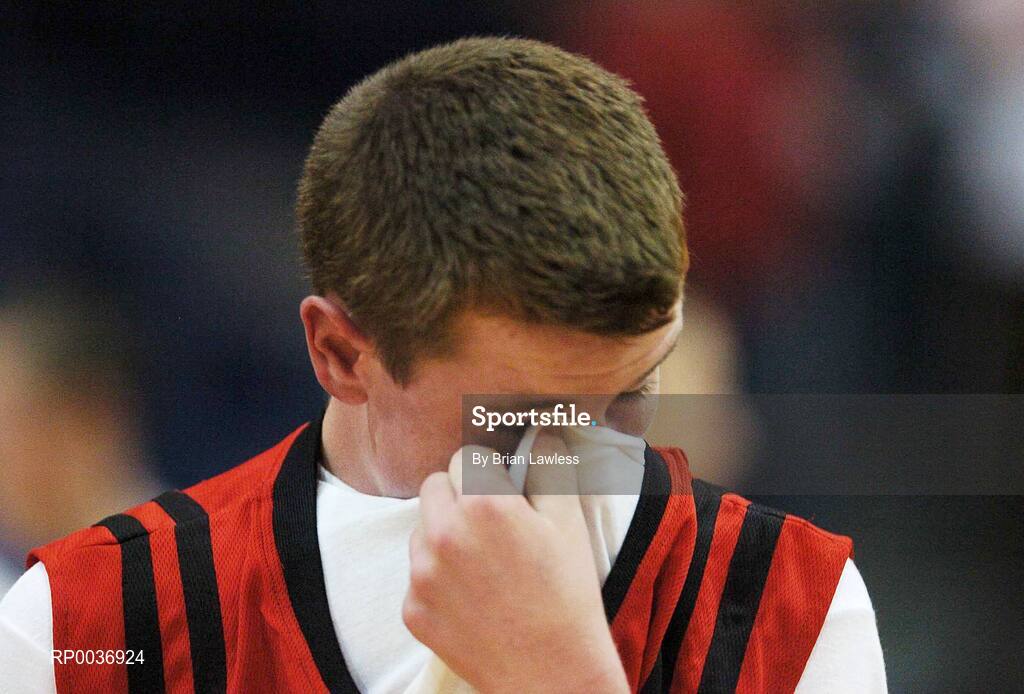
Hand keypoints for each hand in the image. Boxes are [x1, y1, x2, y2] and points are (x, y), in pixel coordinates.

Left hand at [403, 429, 629, 693]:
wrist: (552, 673)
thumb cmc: (567, 595)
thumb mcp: (569, 522)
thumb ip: (549, 467)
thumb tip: (540, 432)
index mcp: (484, 504)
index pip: (467, 456)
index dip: (489, 469)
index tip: (503, 489)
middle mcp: (443, 534)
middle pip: (435, 485)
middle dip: (459, 494)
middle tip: (491, 522)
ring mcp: (422, 575)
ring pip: (421, 528)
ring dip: (444, 533)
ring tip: (483, 563)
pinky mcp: (412, 609)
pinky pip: (416, 574)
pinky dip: (437, 577)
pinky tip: (472, 595)